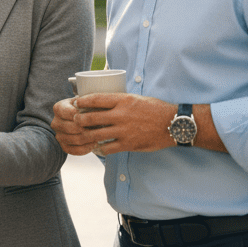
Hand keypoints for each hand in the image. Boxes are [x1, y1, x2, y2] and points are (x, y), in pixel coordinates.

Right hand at [51, 97, 101, 156]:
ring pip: (74, 140)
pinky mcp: (63, 146)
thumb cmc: (85, 107)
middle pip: (71, 128)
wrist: (81, 117)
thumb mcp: (86, 101)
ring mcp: (58, 135)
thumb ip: (89, 102)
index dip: (81, 115)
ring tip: (98, 136)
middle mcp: (55, 122)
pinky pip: (74, 150)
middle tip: (99, 128)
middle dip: (86, 128)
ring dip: (88, 139)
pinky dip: (85, 149)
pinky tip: (93, 144)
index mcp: (58, 108)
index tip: (93, 116)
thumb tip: (97, 109)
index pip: (68, 112)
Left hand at [54, 93, 176, 154]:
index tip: (76, 102)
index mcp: (123, 100)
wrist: (172, 123)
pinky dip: (100, 149)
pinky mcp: (128, 144)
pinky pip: (108, 148)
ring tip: (81, 134)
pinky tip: (96, 148)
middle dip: (79, 119)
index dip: (82, 101)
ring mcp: (124, 131)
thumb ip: (120, 100)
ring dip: (85, 135)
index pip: (96, 98)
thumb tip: (103, 101)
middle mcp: (121, 115)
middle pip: (91, 117)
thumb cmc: (155, 108)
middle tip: (75, 120)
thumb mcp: (136, 98)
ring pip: (96, 134)